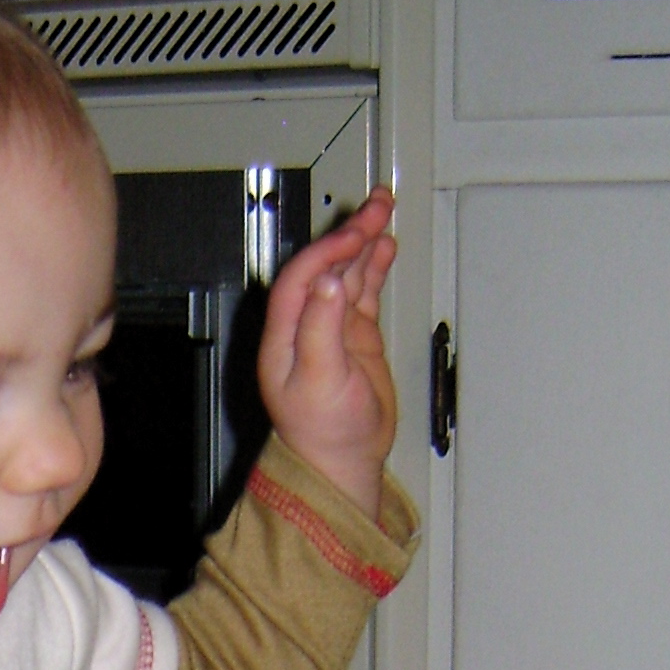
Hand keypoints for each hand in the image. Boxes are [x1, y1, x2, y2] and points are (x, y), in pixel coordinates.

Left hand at [256, 187, 398, 521]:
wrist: (343, 462)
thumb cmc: (321, 433)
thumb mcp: (318, 380)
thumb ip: (321, 329)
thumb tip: (326, 282)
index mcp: (284, 336)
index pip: (300, 279)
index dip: (325, 253)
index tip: (353, 236)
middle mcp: (305, 326)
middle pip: (324, 266)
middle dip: (349, 235)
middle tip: (376, 207)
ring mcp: (331, 329)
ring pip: (346, 273)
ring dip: (364, 242)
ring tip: (383, 211)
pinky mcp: (354, 337)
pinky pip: (363, 291)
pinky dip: (374, 267)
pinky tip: (385, 246)